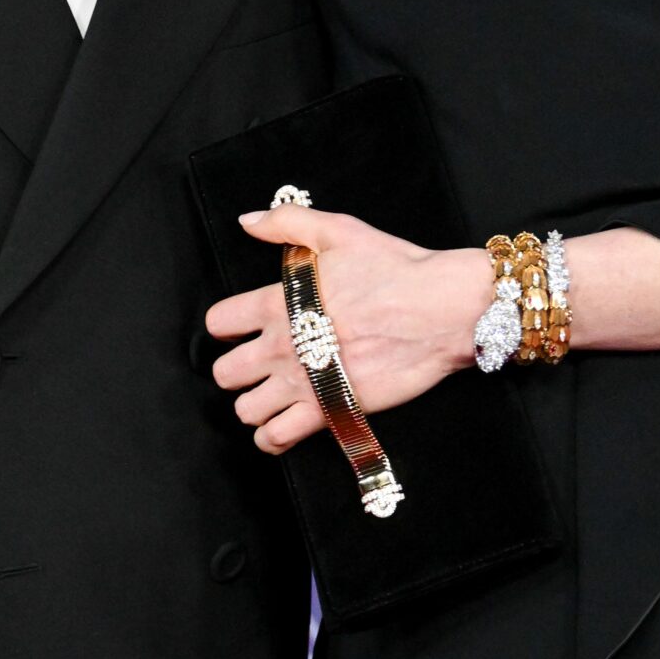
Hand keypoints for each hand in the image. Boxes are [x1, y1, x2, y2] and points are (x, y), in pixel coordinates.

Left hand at [205, 203, 486, 451]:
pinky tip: (280, 426)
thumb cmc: (395, 270)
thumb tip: (248, 220)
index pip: (219, 323)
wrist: (440, 310)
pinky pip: (278, 437)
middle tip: (257, 366)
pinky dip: (272, 437)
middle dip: (237, 371)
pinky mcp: (329, 410)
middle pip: (225, 373)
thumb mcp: (339, 231)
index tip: (239, 329)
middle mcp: (281, 346)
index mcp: (277, 303)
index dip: (225, 326)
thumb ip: (287, 222)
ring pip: (246, 411)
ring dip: (254, 405)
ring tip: (270, 397)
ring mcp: (303, 381)